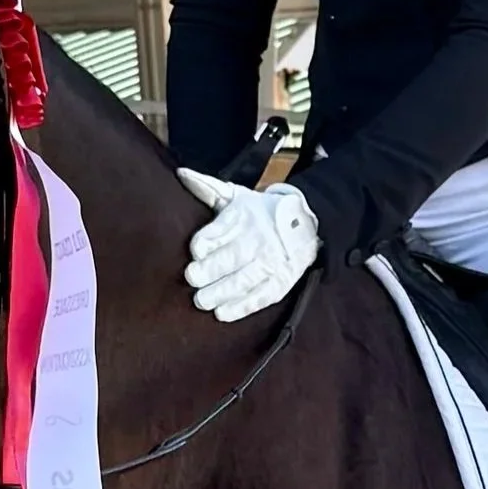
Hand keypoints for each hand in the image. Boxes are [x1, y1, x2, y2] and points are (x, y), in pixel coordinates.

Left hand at [177, 168, 320, 321]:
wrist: (306, 223)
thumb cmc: (260, 211)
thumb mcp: (236, 195)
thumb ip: (207, 188)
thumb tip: (181, 175)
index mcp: (244, 217)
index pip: (221, 230)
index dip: (205, 241)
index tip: (195, 251)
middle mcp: (258, 239)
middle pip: (231, 257)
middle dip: (209, 270)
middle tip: (192, 278)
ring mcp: (271, 262)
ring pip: (244, 280)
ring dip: (221, 292)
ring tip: (202, 300)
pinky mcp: (281, 281)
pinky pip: (260, 297)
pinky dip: (241, 307)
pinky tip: (223, 313)